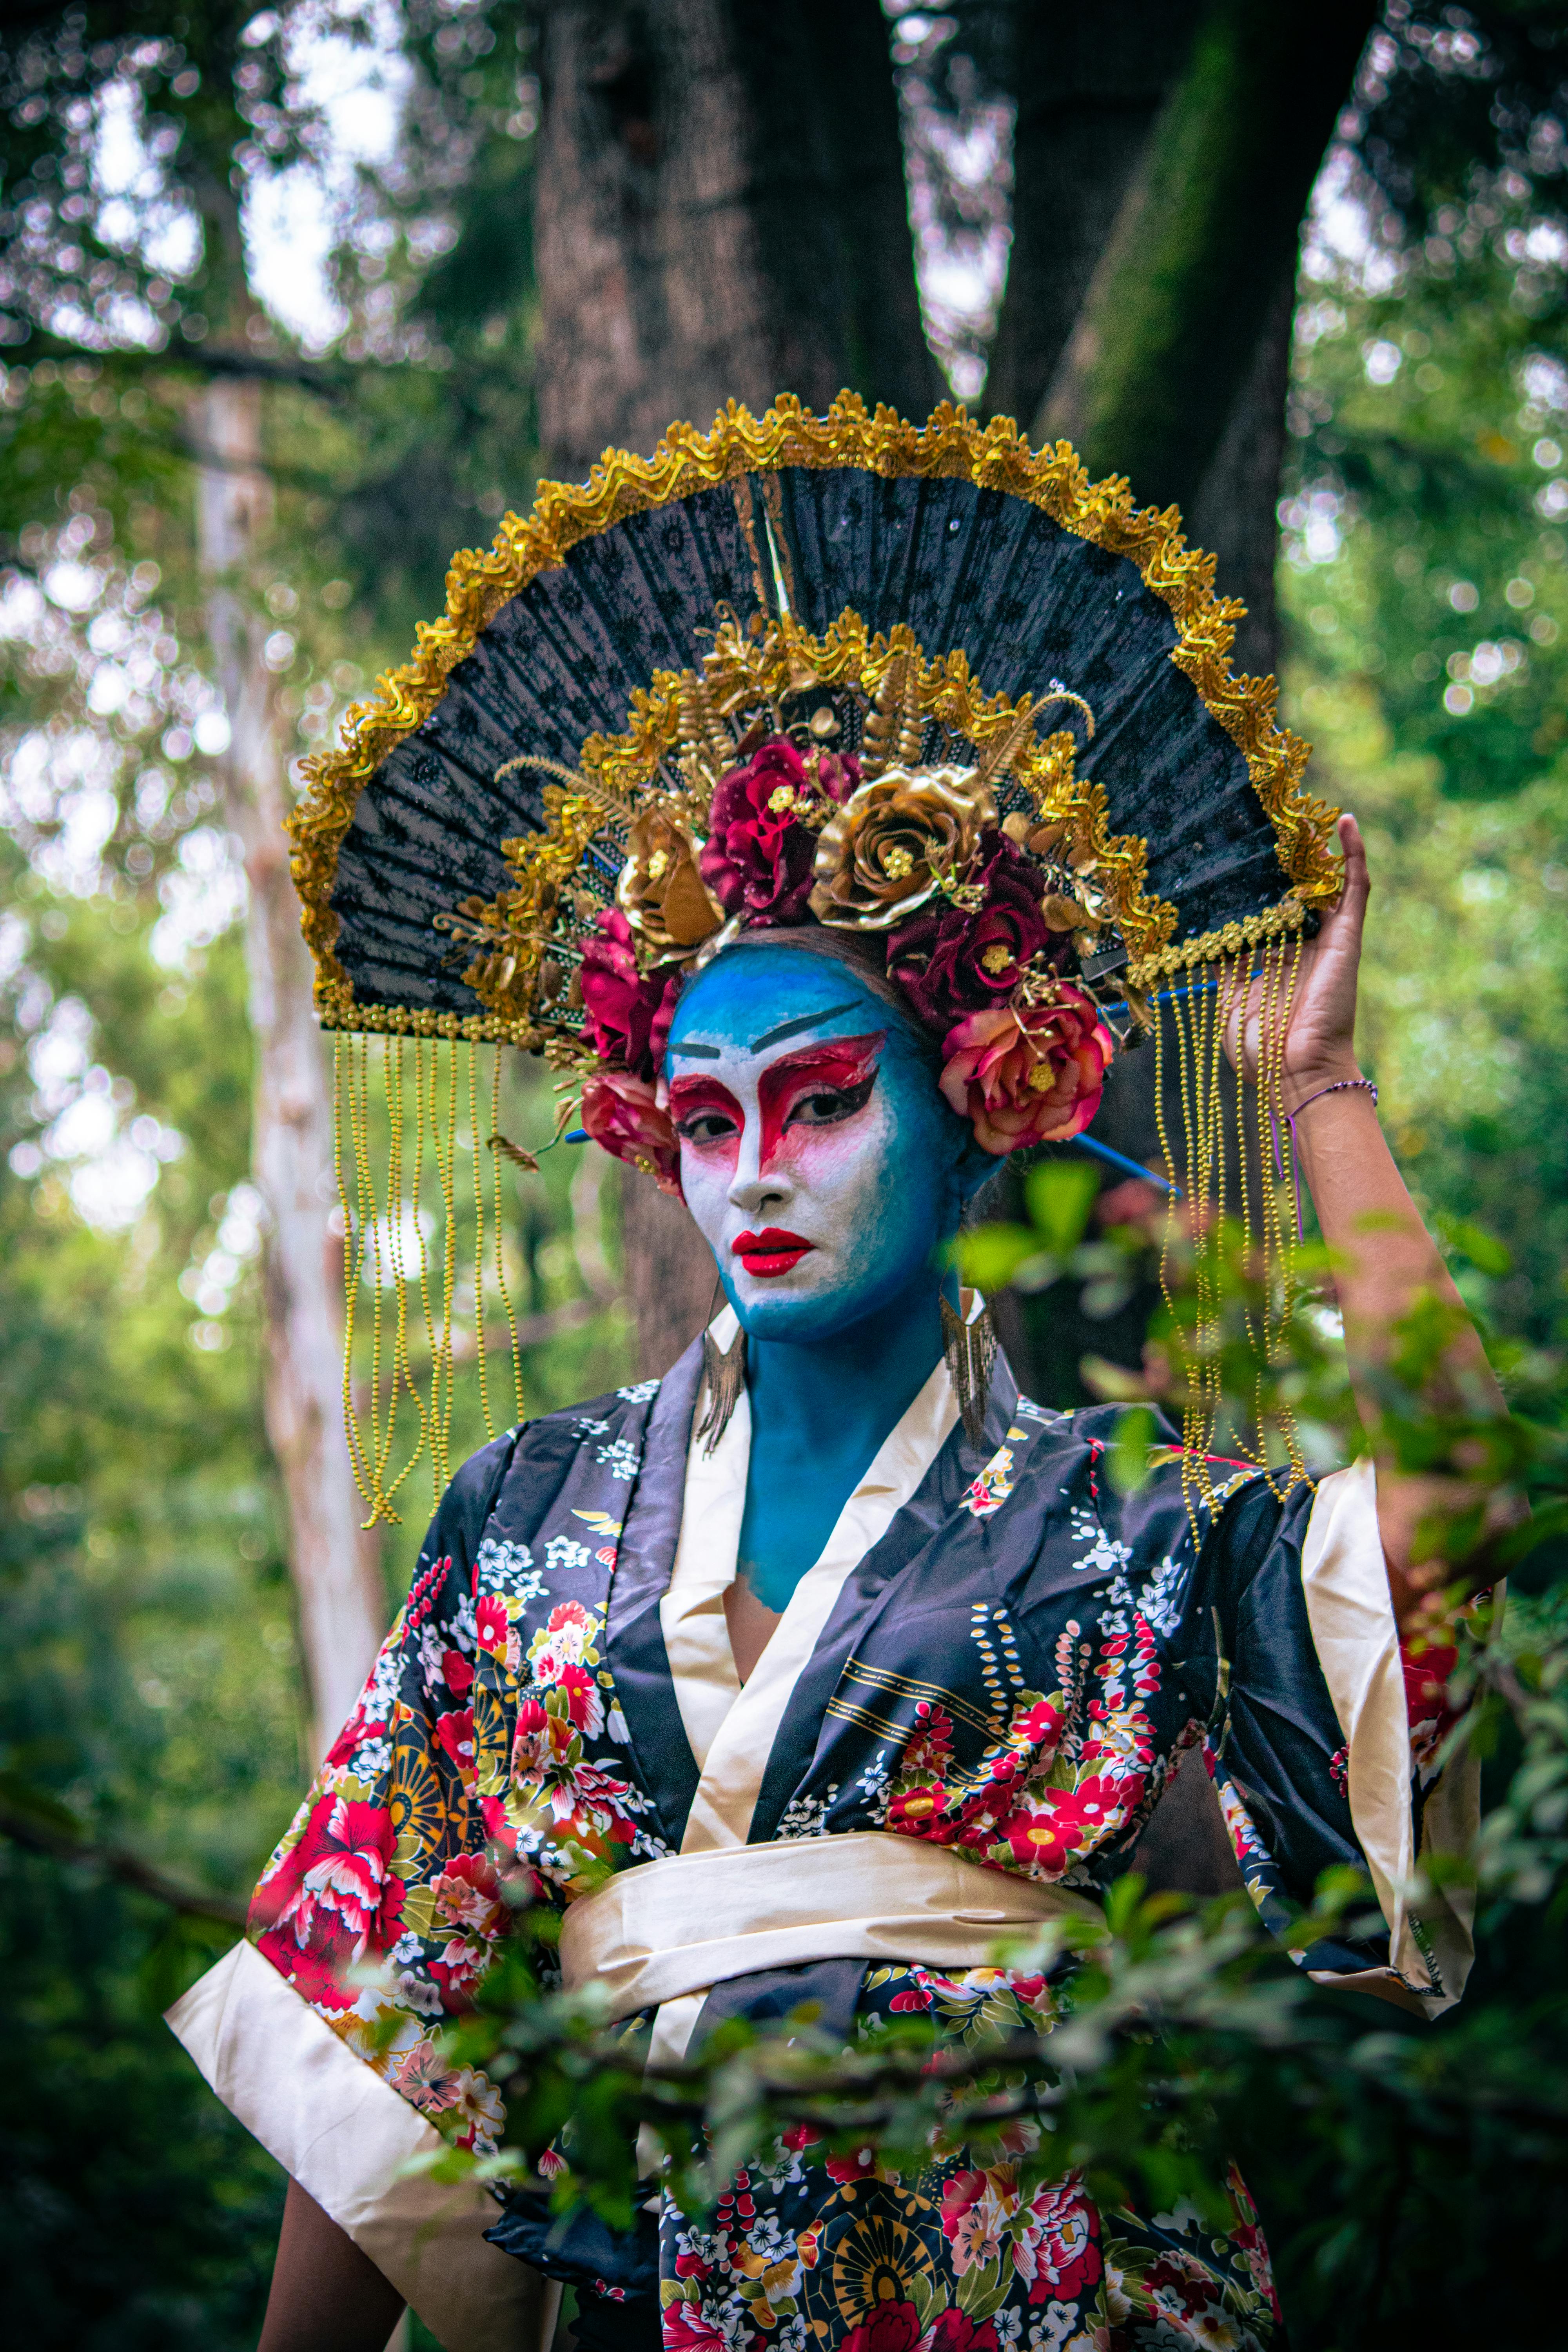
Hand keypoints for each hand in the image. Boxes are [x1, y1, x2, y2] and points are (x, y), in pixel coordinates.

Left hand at [1221, 813, 1367, 1108]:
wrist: (1295, 1071)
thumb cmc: (1260, 1046)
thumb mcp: (1228, 997)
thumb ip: (1220, 964)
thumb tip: (1194, 937)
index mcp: (1273, 956)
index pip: (1263, 907)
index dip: (1252, 881)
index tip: (1231, 853)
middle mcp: (1301, 943)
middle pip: (1294, 888)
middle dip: (1283, 857)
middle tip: (1265, 820)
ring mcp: (1327, 938)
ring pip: (1325, 881)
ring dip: (1316, 848)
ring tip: (1303, 811)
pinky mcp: (1347, 938)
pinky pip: (1356, 888)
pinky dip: (1353, 855)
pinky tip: (1345, 823)